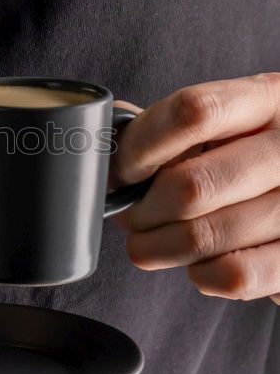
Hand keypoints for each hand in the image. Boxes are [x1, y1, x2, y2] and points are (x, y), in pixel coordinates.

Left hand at [109, 72, 279, 305]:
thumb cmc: (241, 160)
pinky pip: (234, 274)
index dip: (141, 147)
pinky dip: (202, 274)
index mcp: (267, 99)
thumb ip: (164, 126)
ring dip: (159, 247)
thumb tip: (108, 137)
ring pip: (204, 235)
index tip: (121, 172)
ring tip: (153, 242)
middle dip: (143, 211)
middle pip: (191, 185)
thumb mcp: (217, 127)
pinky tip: (201, 261)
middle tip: (133, 216)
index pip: (194, 111)